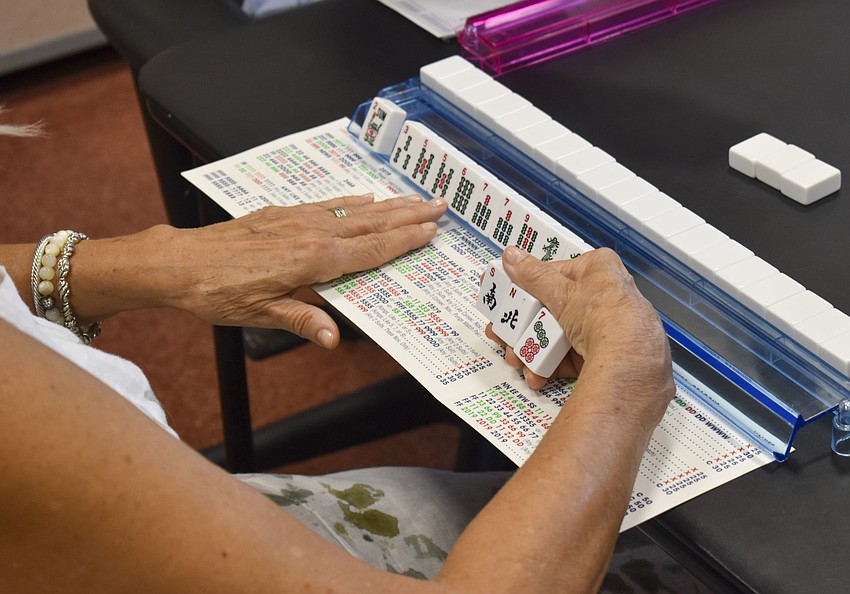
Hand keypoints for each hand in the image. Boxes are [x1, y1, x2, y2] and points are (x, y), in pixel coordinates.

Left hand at [167, 194, 446, 347]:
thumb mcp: (261, 315)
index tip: (431, 232)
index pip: (370, 251)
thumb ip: (302, 321)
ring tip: (416, 197)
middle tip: (440, 206)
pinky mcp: (283, 214)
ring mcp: (297, 220)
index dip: (404, 242)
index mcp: (312, 260)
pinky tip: (366, 197)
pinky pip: (327, 204)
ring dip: (389, 205)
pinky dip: (351, 200)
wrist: (180, 262)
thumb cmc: (217, 292)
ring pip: (354, 210)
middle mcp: (311, 234)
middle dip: (409, 215)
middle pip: (372, 224)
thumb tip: (332, 338)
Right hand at [494, 247, 672, 418]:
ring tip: (519, 358)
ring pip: (555, 336)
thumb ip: (534, 275)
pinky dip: (549, 365)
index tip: (507, 297)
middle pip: (550, 309)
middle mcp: (602, 297)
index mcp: (598, 270)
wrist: (629, 361)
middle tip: (505, 334)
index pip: (552, 275)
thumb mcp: (561, 292)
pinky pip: (566, 357)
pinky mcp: (598, 354)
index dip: (526, 288)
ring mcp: (600, 327)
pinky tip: (537, 372)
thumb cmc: (609, 316)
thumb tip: (515, 258)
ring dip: (533, 349)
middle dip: (524, 326)